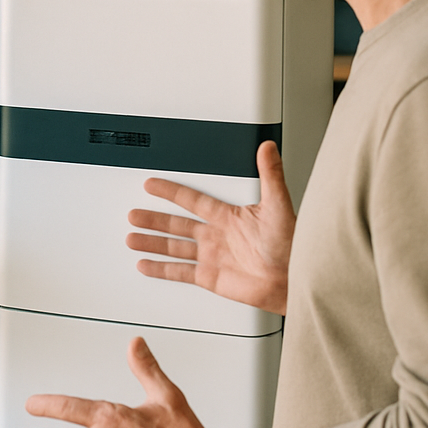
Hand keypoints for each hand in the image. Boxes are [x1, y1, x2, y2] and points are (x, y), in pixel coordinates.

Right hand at [127, 140, 293, 314]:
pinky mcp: (212, 278)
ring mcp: (213, 257)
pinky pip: (180, 272)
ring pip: (174, 247)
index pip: (191, 200)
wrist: (296, 280)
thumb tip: (268, 147)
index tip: (152, 184)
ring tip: (132, 239)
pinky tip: (147, 265)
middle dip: (153, 220)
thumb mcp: (278, 205)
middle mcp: (217, 235)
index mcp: (228, 216)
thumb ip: (270, 175)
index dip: (170, 191)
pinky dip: (161, 269)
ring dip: (152, 242)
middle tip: (133, 215)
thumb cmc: (292, 245)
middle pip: (176, 224)